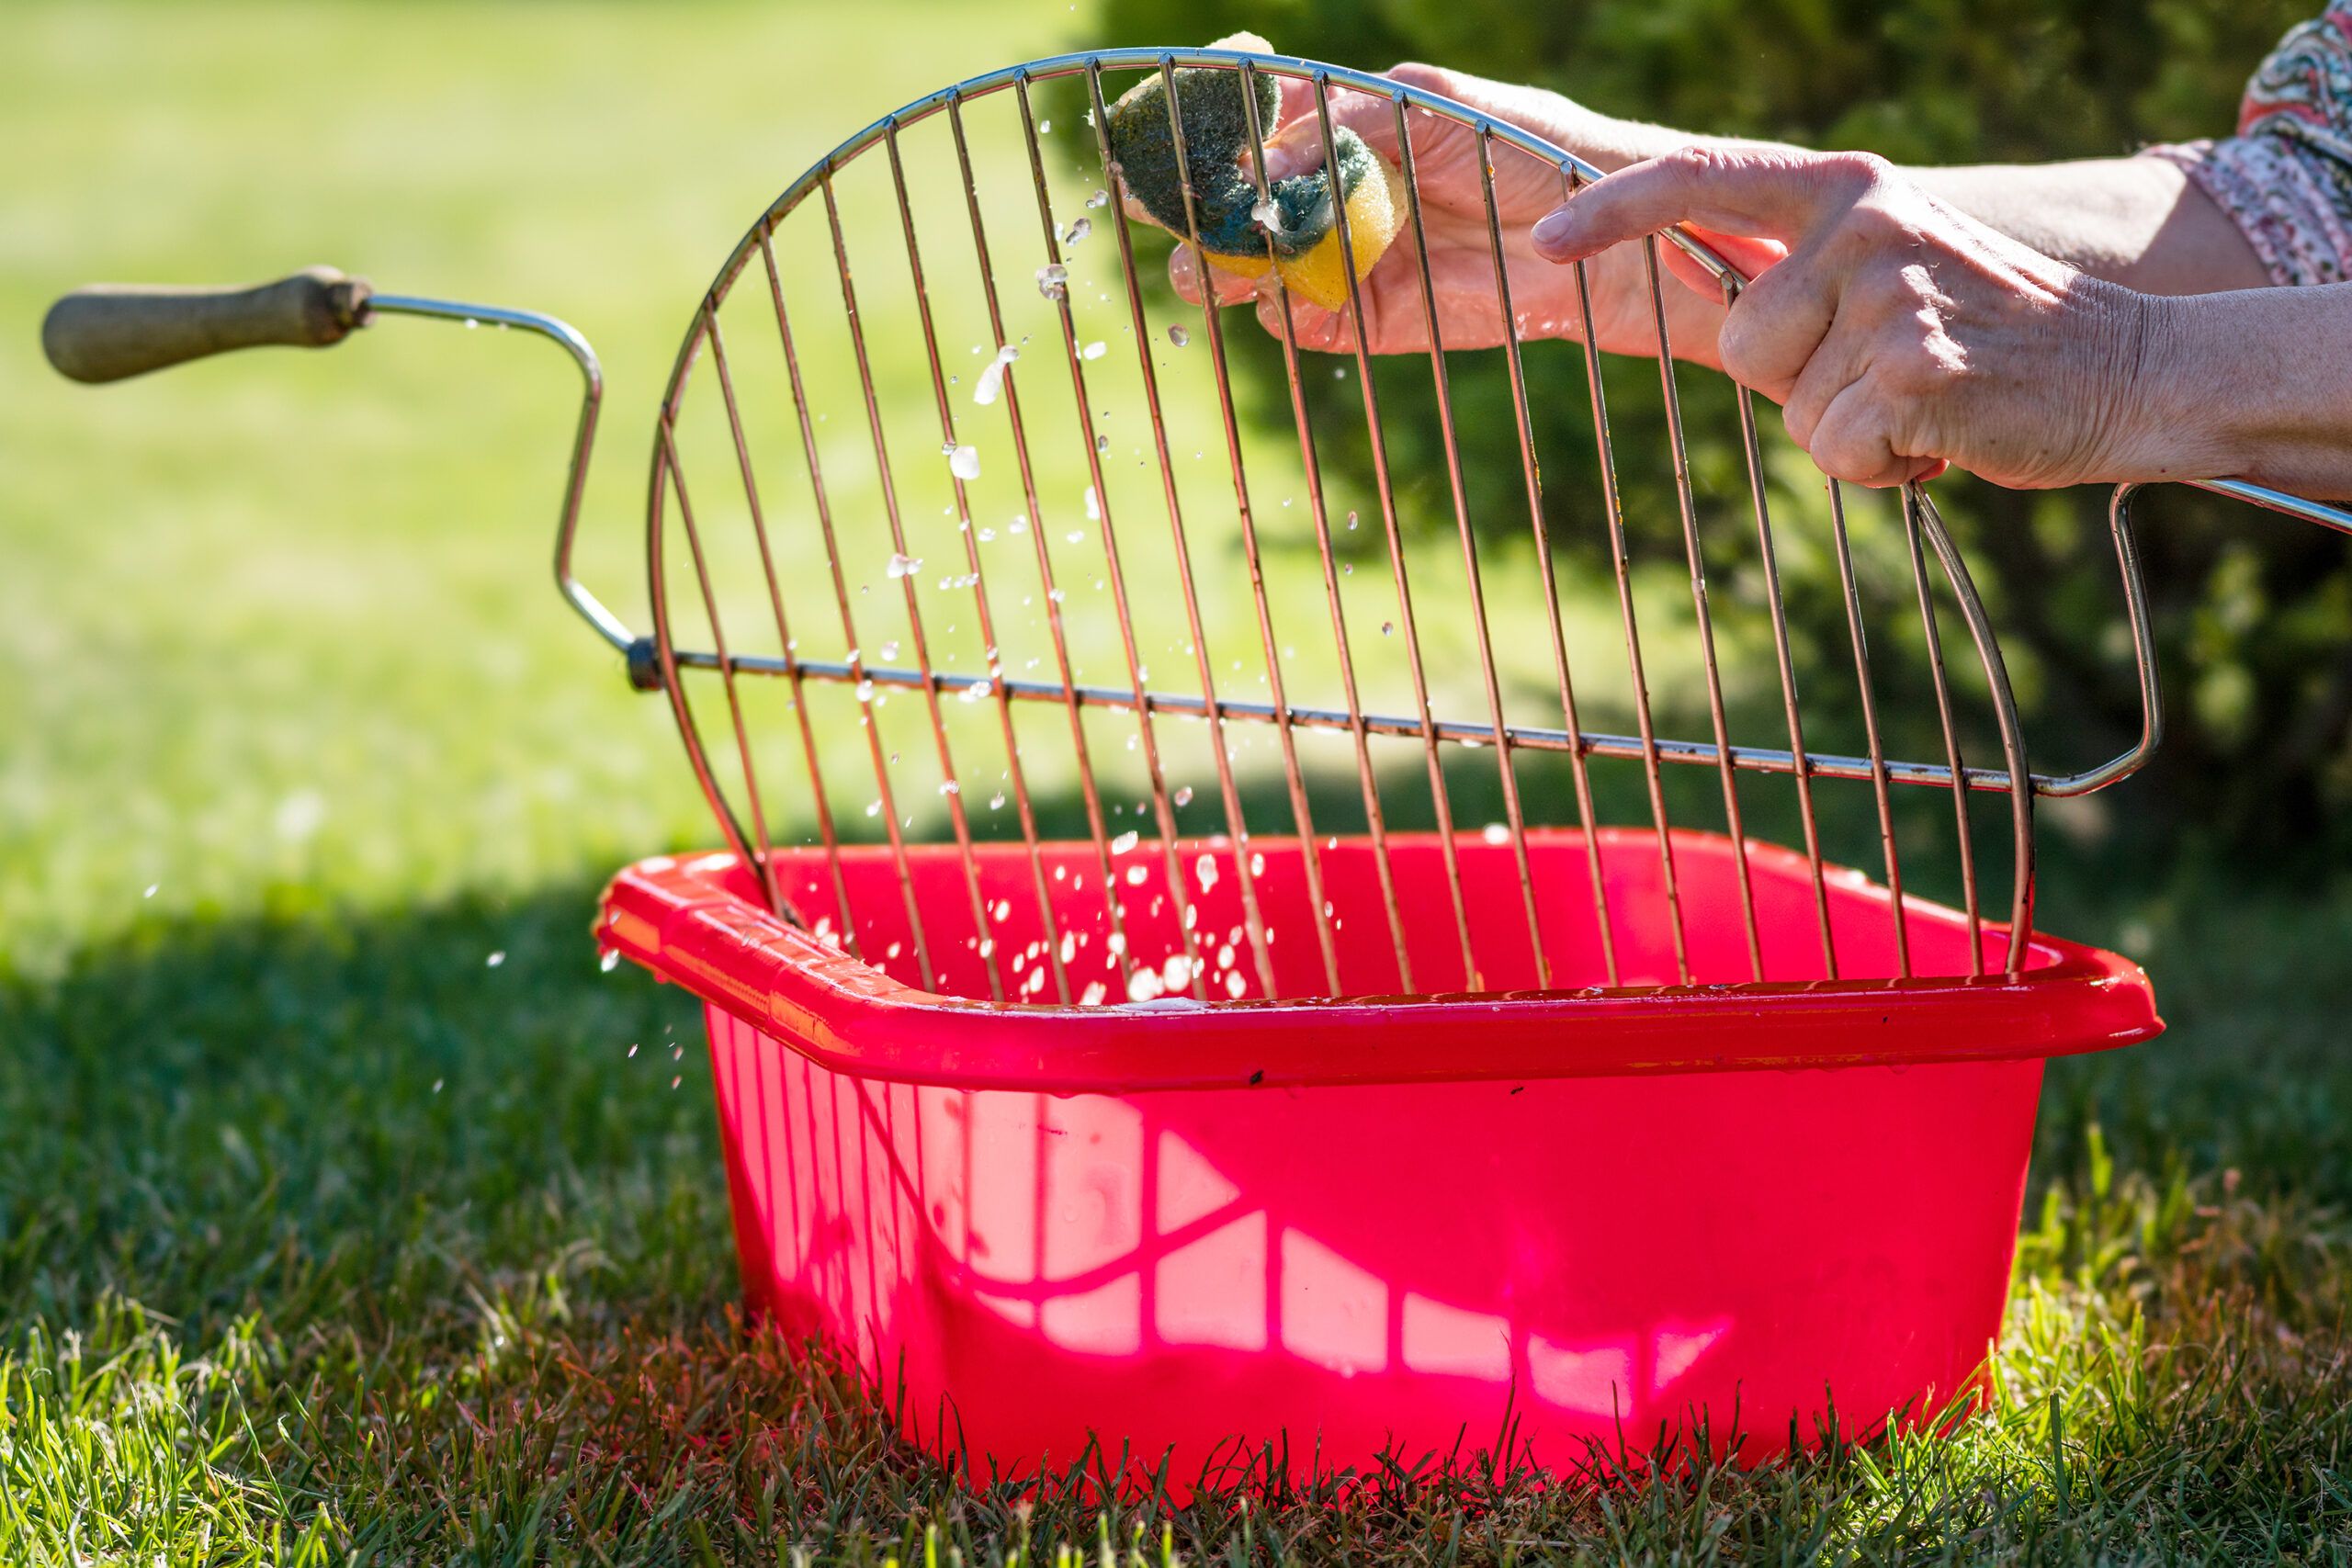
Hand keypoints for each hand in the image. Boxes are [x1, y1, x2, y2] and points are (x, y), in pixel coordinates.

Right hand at [1165, 65, 1781, 366]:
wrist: (1596, 241)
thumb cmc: (1532, 149)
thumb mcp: (1440, 107)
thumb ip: (1356, 119)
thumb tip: (1271, 147)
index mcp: (1343, 124)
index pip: (1252, 114)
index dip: (1210, 115)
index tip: (1186, 112)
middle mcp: (1329, 191)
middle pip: (1229, 199)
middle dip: (1190, 203)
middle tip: (1174, 208)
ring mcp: (1339, 258)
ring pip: (1246, 266)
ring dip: (1219, 265)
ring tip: (1217, 263)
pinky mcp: (1360, 321)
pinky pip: (1295, 321)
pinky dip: (1279, 310)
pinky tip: (1285, 297)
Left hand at [1531, 146, 2164, 488]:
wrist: (2126, 372)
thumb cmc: (1989, 339)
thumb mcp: (1890, 273)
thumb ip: (1803, 276)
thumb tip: (1696, 292)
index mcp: (1849, 189)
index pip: (1702, 178)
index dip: (1614, 211)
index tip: (1545, 242)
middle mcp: (1864, 224)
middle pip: (1742, 344)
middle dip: (1801, 385)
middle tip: (1890, 373)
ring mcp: (1890, 294)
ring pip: (1791, 408)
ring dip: (1847, 430)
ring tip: (1925, 399)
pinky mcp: (1912, 369)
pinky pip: (1837, 450)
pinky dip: (1885, 466)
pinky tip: (1946, 433)